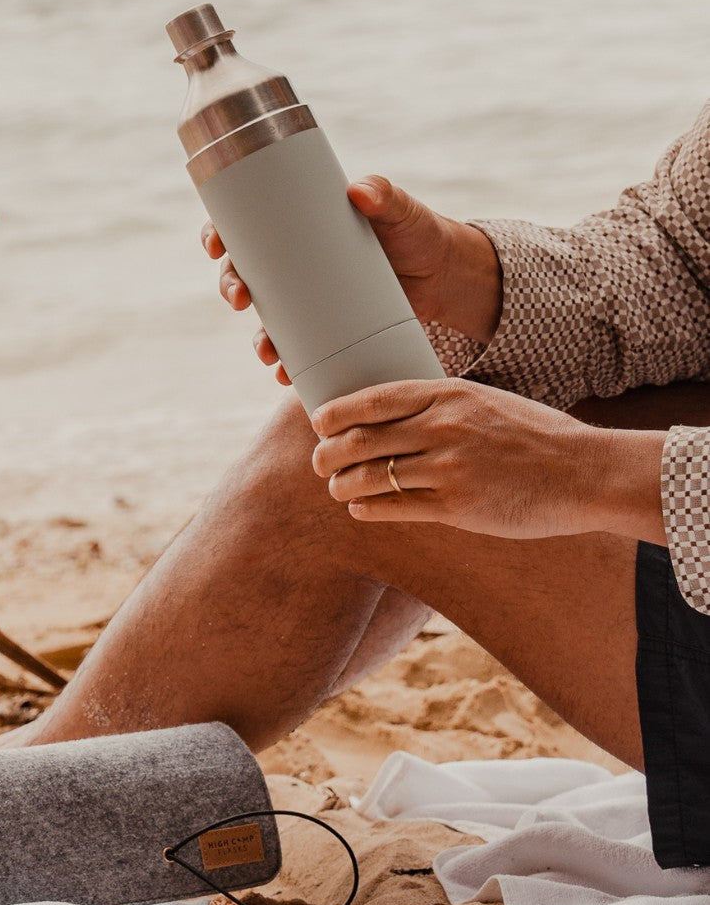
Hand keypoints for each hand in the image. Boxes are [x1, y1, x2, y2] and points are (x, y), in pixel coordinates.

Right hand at [202, 176, 501, 382]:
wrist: (445, 277)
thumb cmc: (418, 233)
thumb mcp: (400, 210)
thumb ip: (384, 195)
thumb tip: (360, 190)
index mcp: (297, 228)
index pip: (244, 228)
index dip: (218, 235)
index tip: (215, 245)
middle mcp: (294, 266)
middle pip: (242, 275)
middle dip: (230, 288)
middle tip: (239, 299)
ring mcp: (308, 301)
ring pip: (264, 320)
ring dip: (256, 338)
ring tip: (266, 352)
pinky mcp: (327, 331)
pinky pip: (296, 351)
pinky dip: (287, 365)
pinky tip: (285, 375)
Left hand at [309, 378, 665, 541]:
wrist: (585, 473)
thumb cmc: (535, 436)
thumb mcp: (486, 402)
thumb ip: (441, 406)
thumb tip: (390, 415)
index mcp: (449, 395)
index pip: (373, 400)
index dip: (336, 413)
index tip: (320, 422)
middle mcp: (443, 428)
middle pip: (360, 440)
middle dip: (328, 454)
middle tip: (320, 462)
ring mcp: (448, 468)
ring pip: (370, 477)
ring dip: (343, 485)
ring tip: (337, 488)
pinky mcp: (456, 506)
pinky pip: (394, 507)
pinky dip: (368, 509)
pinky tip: (360, 509)